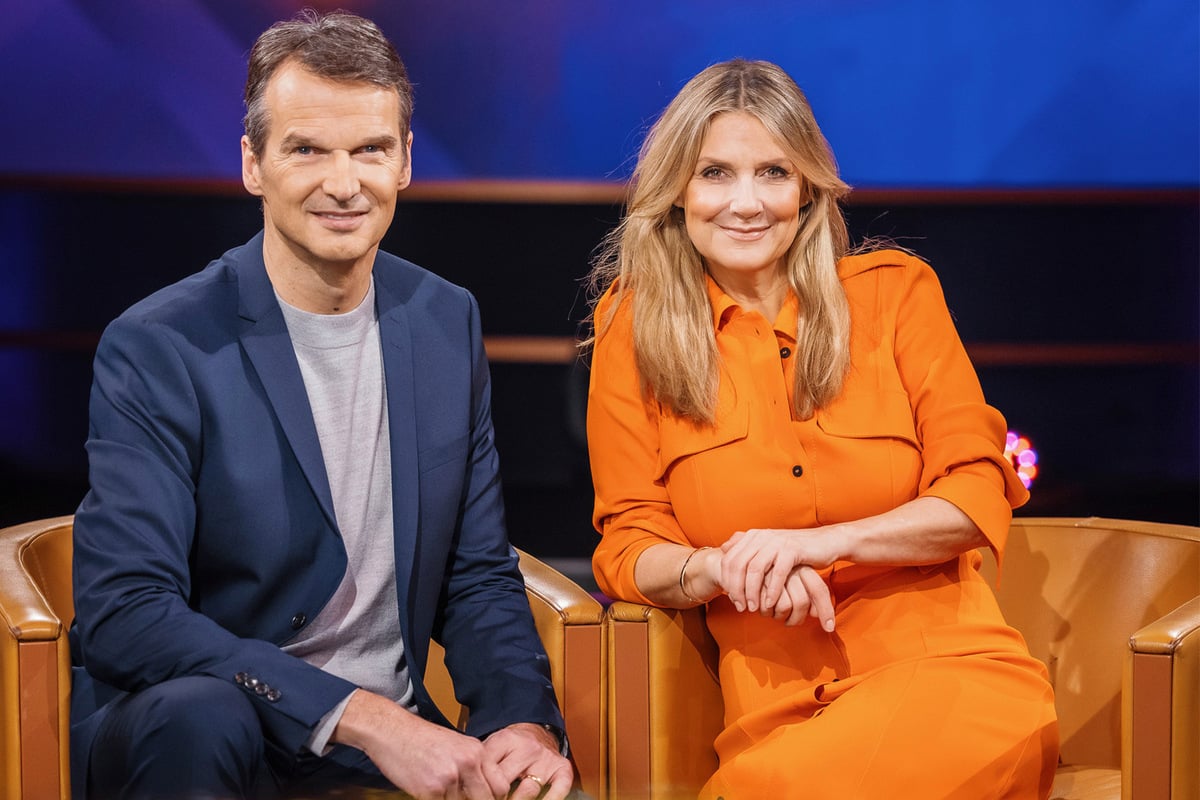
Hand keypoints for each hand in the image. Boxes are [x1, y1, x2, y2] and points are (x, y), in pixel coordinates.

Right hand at [334, 690, 510, 798]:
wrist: (391, 730)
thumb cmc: (420, 738)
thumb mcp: (455, 746)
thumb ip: (472, 767)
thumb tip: (483, 792)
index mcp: (477, 751)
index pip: (500, 787)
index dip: (493, 798)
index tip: (482, 799)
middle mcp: (468, 763)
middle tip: (457, 796)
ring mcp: (450, 776)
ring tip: (437, 788)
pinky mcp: (431, 789)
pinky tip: (425, 789)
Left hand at [484, 723, 572, 799]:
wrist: (538, 731)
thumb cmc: (511, 745)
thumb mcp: (493, 746)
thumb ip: (481, 763)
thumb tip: (468, 787)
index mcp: (506, 740)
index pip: (487, 768)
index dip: (479, 787)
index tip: (476, 795)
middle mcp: (528, 748)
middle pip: (504, 782)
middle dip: (494, 797)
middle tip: (490, 799)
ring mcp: (546, 759)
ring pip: (528, 790)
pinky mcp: (562, 768)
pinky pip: (559, 789)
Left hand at [720, 528, 840, 630]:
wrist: (823, 543)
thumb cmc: (793, 551)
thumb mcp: (767, 546)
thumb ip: (745, 546)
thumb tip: (723, 548)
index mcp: (752, 536)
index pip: (729, 560)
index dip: (728, 581)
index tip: (732, 600)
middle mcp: (761, 536)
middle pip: (738, 565)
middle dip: (737, 589)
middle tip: (740, 607)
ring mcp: (776, 542)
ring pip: (755, 569)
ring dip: (752, 592)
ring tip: (754, 608)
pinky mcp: (792, 549)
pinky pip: (777, 573)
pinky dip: (772, 590)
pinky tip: (770, 603)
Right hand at [762, 565, 832, 627]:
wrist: (741, 556)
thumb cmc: (769, 578)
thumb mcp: (791, 582)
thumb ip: (806, 597)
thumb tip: (820, 617)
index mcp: (803, 568)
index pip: (820, 590)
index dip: (826, 611)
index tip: (829, 628)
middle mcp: (790, 568)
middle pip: (803, 602)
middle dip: (796, 619)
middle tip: (788, 623)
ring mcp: (775, 573)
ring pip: (785, 606)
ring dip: (779, 617)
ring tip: (771, 613)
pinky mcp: (758, 580)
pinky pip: (768, 605)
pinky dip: (766, 612)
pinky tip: (760, 610)